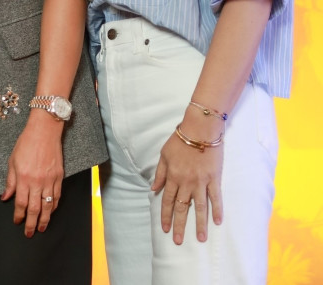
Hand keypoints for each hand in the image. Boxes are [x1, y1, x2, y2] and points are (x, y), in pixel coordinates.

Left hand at [1, 113, 64, 236]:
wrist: (44, 131)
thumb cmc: (26, 143)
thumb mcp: (12, 161)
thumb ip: (10, 181)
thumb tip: (5, 197)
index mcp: (23, 178)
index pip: (20, 203)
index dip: (18, 215)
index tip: (17, 221)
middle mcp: (37, 181)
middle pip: (35, 208)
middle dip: (32, 223)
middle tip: (29, 233)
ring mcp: (49, 180)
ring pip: (48, 205)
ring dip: (45, 219)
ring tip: (42, 228)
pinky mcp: (59, 176)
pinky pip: (57, 196)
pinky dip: (54, 206)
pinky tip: (51, 211)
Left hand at [152, 130, 223, 244]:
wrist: (199, 130)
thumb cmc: (180, 140)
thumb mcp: (164, 155)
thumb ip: (160, 173)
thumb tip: (154, 189)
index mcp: (173, 176)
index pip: (168, 200)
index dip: (166, 215)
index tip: (165, 229)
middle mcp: (186, 182)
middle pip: (182, 207)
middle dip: (179, 225)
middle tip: (178, 241)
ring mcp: (201, 181)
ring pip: (200, 207)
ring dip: (199, 224)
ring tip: (200, 239)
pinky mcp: (214, 179)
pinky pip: (216, 197)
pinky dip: (217, 210)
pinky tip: (217, 222)